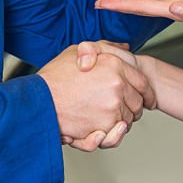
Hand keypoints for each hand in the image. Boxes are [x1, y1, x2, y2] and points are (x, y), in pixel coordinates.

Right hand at [38, 42, 155, 145]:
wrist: (36, 100)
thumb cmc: (54, 77)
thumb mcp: (78, 51)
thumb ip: (104, 48)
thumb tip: (124, 47)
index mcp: (115, 66)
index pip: (143, 82)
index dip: (145, 92)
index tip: (145, 99)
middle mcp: (117, 87)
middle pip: (137, 104)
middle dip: (131, 108)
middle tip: (116, 109)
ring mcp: (112, 109)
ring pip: (127, 121)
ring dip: (119, 122)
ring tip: (101, 118)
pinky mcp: (103, 128)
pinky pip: (116, 135)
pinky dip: (111, 136)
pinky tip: (101, 131)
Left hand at [96, 0, 182, 30]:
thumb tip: (173, 9)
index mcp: (177, 8)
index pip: (143, 6)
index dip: (123, 5)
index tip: (103, 5)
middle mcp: (174, 6)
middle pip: (141, 4)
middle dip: (119, 4)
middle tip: (97, 4)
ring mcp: (178, 2)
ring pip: (148, 1)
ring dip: (129, 1)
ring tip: (111, 2)